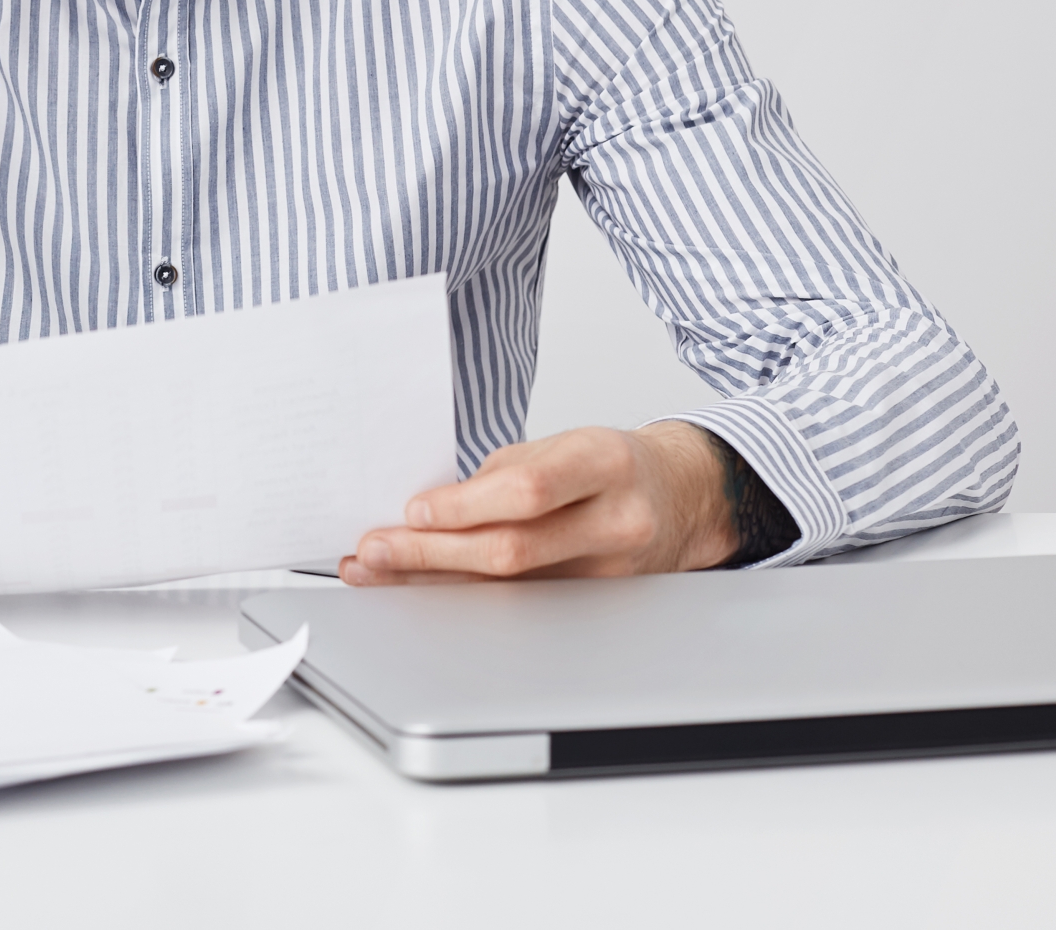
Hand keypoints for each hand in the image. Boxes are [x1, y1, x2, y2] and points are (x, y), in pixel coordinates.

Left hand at [339, 422, 740, 583]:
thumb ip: (500, 477)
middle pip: (513, 550)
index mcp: (605, 464)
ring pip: (509, 589)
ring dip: (435, 581)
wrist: (680, 498)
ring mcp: (612, 575)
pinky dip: (466, 598)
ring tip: (379, 573)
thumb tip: (427, 514)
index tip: (414, 512)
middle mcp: (616, 522)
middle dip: (432, 553)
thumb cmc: (611, 466)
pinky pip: (520, 606)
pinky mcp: (597, 609)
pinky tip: (425, 590)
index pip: (530, 491)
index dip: (467, 505)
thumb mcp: (561, 446)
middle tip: (375, 551)